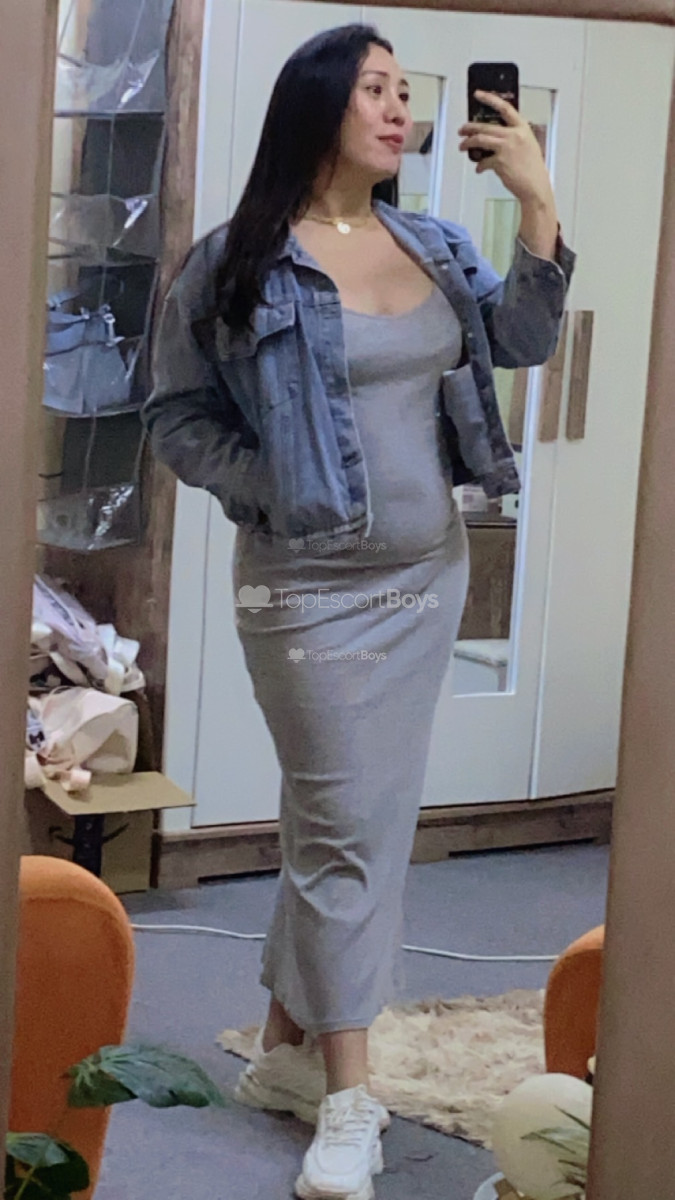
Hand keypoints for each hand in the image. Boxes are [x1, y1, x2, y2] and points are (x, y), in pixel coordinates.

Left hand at [458, 91, 553, 205]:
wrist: (535, 186)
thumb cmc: (532, 168)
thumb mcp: (528, 145)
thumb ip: (514, 136)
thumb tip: (496, 136)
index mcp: (522, 128)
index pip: (505, 108)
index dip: (490, 99)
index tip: (478, 94)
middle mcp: (514, 135)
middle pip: (485, 126)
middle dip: (470, 127)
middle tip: (461, 130)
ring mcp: (506, 148)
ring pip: (480, 140)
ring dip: (468, 143)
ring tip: (462, 146)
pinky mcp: (499, 162)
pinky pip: (483, 162)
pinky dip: (479, 166)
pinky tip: (479, 169)